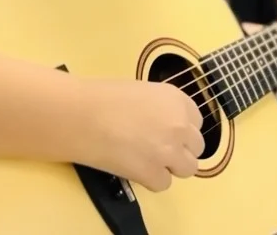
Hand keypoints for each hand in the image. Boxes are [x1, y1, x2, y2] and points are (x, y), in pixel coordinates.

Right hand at [85, 79, 204, 191]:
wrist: (80, 116)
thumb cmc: (103, 97)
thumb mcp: (143, 92)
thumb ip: (160, 108)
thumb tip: (160, 122)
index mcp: (178, 100)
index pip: (196, 122)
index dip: (182, 129)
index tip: (167, 131)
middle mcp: (180, 125)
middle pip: (196, 147)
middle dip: (180, 148)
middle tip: (158, 148)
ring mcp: (169, 151)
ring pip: (188, 168)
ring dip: (171, 166)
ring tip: (149, 161)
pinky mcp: (152, 173)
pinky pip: (163, 184)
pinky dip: (151, 179)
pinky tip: (135, 169)